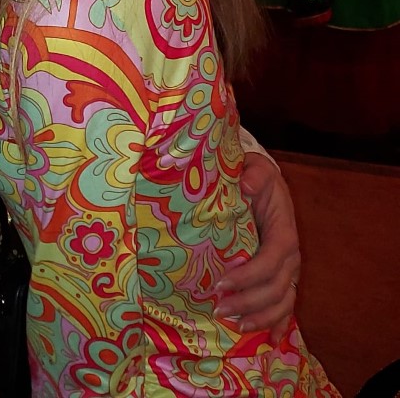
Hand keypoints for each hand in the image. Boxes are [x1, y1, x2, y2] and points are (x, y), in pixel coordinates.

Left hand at [212, 152, 299, 342]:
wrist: (262, 182)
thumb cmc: (254, 177)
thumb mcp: (255, 169)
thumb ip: (253, 174)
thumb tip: (246, 184)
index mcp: (284, 231)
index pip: (271, 259)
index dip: (249, 275)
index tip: (222, 282)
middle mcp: (290, 255)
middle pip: (275, 287)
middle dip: (249, 302)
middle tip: (219, 309)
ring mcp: (288, 269)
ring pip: (282, 301)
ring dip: (261, 317)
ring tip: (236, 325)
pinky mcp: (281, 276)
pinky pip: (286, 304)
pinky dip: (279, 323)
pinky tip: (271, 341)